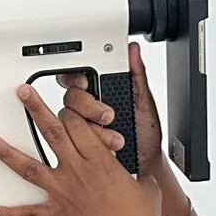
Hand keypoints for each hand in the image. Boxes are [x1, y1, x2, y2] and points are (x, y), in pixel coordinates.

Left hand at [0, 85, 164, 215]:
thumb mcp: (145, 186)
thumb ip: (138, 175)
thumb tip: (142, 177)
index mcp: (101, 160)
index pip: (79, 124)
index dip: (69, 112)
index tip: (63, 108)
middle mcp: (79, 172)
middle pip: (53, 132)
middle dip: (35, 109)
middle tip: (23, 94)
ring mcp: (65, 193)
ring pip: (30, 167)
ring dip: (7, 153)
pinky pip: (29, 213)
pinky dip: (9, 212)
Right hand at [57, 42, 163, 177]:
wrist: (147, 165)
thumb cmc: (145, 134)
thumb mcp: (144, 102)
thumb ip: (137, 75)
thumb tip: (133, 50)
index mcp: (102, 91)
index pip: (78, 78)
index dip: (77, 78)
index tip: (86, 82)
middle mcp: (88, 108)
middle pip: (70, 98)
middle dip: (87, 106)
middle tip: (107, 115)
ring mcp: (83, 128)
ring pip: (68, 121)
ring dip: (91, 130)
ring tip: (115, 139)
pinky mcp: (80, 146)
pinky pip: (70, 142)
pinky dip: (88, 146)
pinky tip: (106, 148)